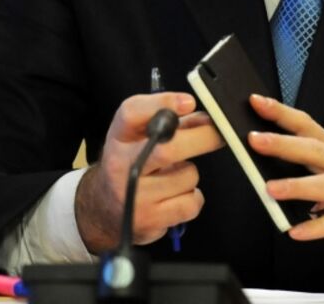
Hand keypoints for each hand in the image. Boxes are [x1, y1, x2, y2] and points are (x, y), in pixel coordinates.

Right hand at [74, 92, 223, 252]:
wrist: (104, 209)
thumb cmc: (132, 164)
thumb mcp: (143, 137)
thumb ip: (175, 123)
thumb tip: (208, 119)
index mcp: (119, 136)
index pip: (132, 112)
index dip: (163, 103)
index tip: (189, 102)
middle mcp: (121, 164)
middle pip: (169, 149)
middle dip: (202, 139)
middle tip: (219, 135)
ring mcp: (134, 195)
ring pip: (188, 176)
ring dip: (191, 175)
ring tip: (174, 178)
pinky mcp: (149, 220)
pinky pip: (191, 203)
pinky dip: (192, 199)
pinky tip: (176, 197)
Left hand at [247, 94, 323, 278]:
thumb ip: (308, 180)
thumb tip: (265, 177)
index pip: (309, 127)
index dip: (282, 114)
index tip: (255, 102)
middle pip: (317, 150)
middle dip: (284, 143)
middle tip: (255, 140)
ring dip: (298, 185)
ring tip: (270, 189)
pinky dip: (318, 226)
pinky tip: (297, 232)